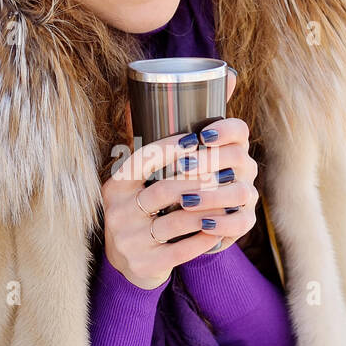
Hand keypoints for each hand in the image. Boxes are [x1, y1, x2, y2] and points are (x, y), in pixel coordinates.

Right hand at [102, 69, 258, 289]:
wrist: (129, 265)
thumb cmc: (144, 209)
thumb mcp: (139, 180)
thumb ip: (156, 141)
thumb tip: (217, 80)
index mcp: (114, 185)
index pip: (141, 159)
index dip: (172, 148)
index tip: (199, 140)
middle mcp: (117, 211)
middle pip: (165, 189)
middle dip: (201, 178)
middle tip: (228, 172)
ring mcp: (128, 240)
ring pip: (177, 220)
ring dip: (210, 208)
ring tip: (231, 197)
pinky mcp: (143, 264)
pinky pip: (182, 249)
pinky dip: (206, 237)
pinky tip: (222, 227)